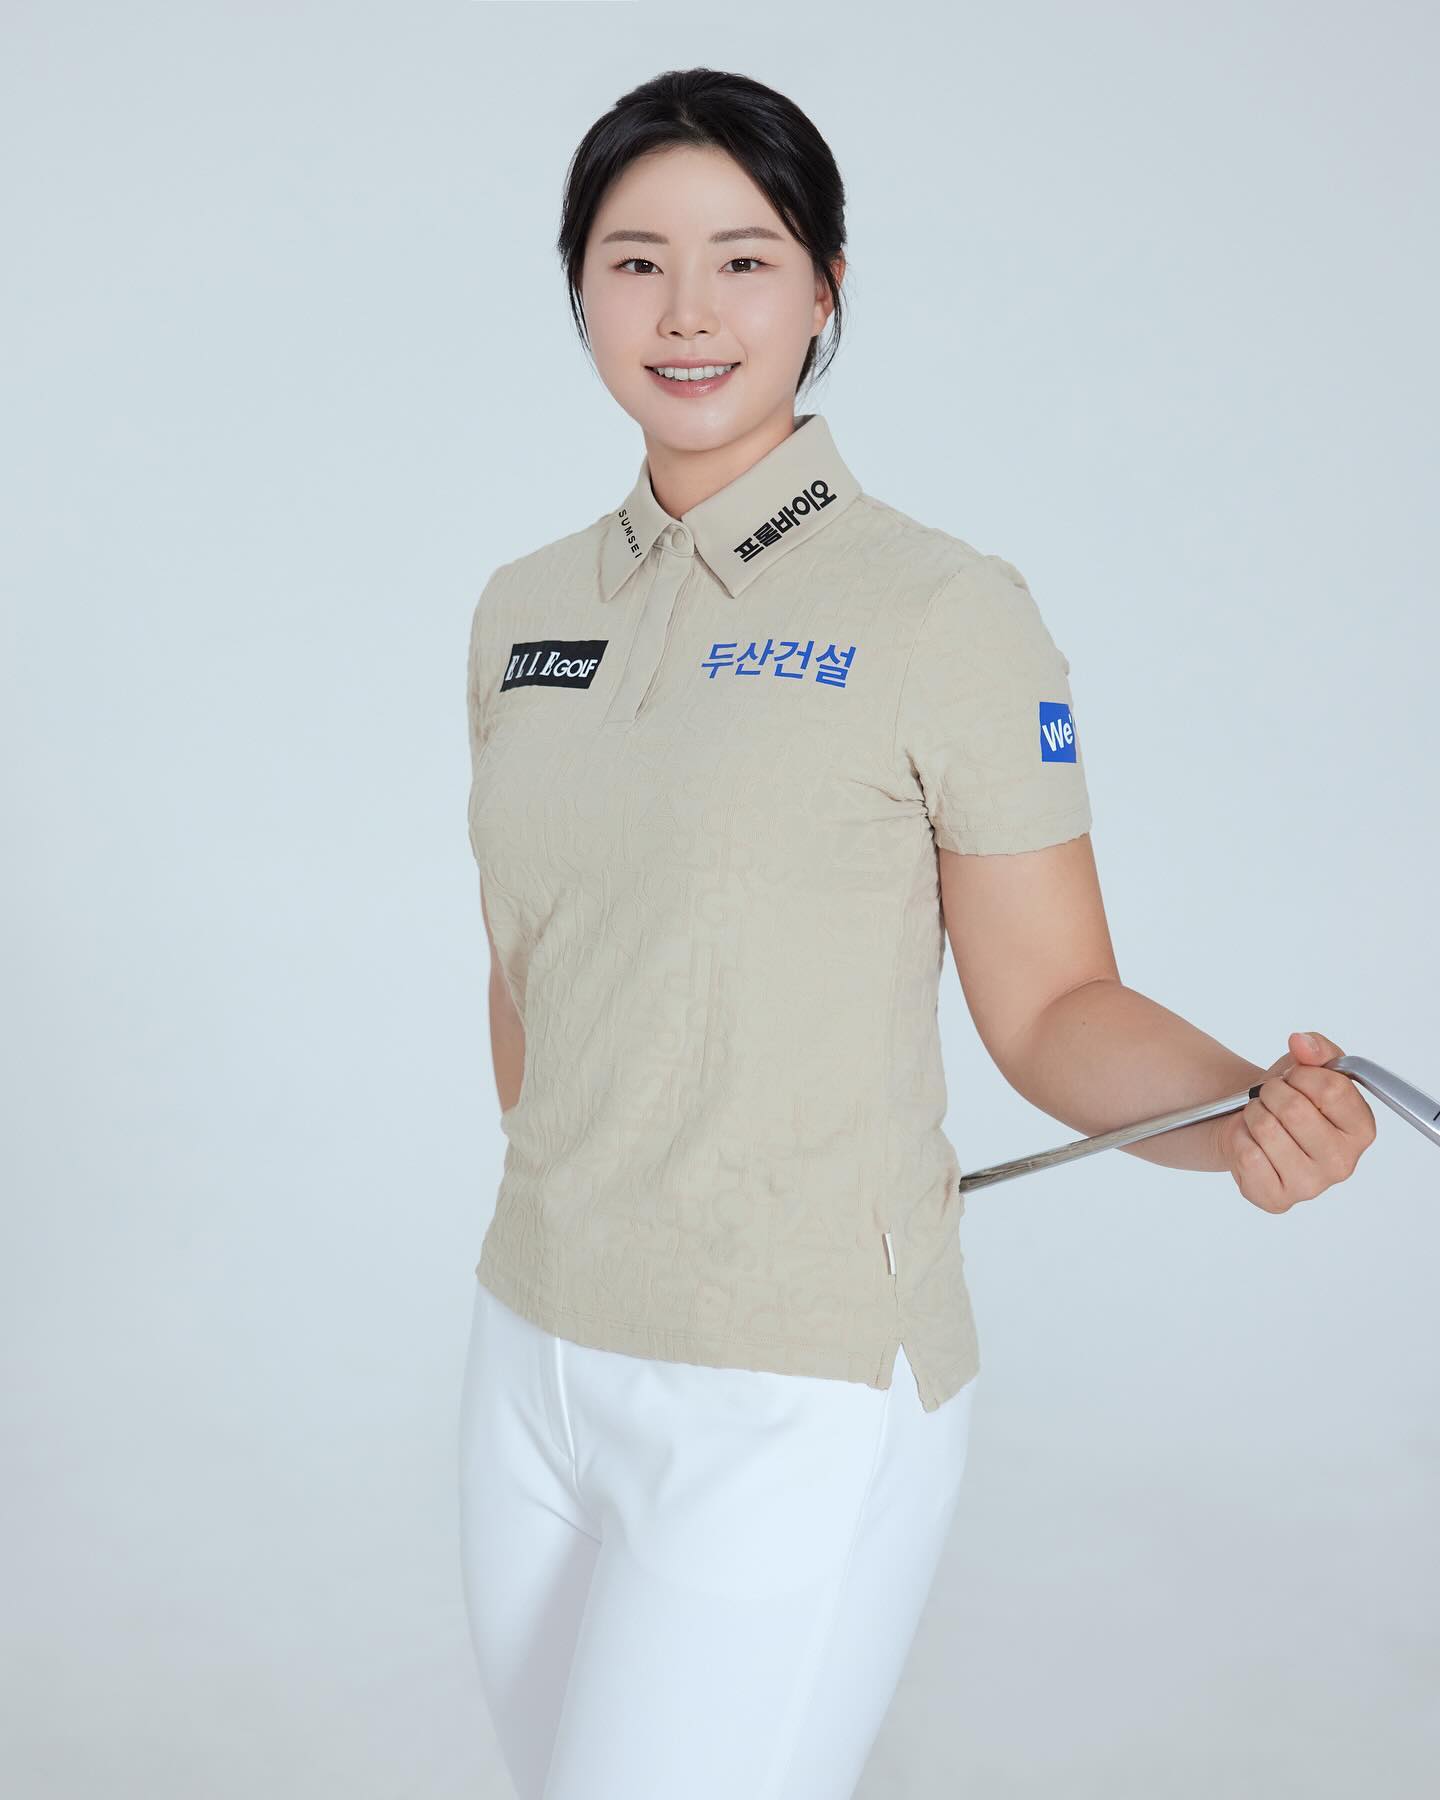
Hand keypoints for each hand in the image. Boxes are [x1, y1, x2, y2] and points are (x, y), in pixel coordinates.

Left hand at [1214, 1031, 1376, 1212]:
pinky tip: (1251, 1142)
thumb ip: (1315, 1048)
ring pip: (1266, 1129)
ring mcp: (1311, 1186)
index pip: (1331, 1089)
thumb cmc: (1287, 1099)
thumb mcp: (1307, 1066)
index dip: (1302, 1075)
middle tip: (1271, 1098)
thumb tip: (1302, 1043)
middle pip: (1295, 1109)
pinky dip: (1239, 1138)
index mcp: (1361, 1129)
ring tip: (1261, 1119)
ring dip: (1253, 1114)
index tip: (1295, 1078)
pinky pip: (1247, 1155)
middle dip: (1272, 1093)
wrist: (1250, 1126)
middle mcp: (1343, 1163)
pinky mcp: (1276, 1199)